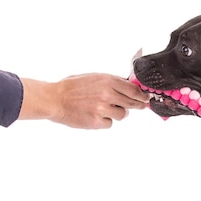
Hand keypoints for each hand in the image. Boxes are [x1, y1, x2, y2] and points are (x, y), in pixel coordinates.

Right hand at [19, 73, 150, 128]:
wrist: (54, 99)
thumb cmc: (71, 87)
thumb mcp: (94, 77)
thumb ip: (111, 82)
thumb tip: (129, 85)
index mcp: (107, 81)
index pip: (134, 89)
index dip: (142, 95)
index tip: (146, 98)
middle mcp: (107, 94)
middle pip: (132, 103)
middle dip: (137, 105)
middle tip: (141, 106)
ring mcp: (103, 109)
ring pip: (123, 115)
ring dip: (117, 113)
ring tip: (104, 108)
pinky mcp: (98, 121)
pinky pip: (110, 123)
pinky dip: (105, 121)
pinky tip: (94, 115)